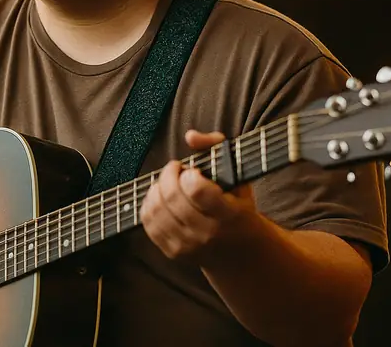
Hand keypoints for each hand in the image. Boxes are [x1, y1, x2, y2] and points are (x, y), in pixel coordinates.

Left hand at [141, 130, 257, 264]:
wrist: (241, 253)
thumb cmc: (238, 205)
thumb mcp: (238, 175)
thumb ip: (216, 146)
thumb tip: (190, 136)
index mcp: (229, 214)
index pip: (196, 189)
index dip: (188, 173)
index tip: (192, 169)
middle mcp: (208, 233)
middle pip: (171, 197)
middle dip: (168, 174)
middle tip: (176, 169)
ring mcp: (189, 246)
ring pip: (156, 209)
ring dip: (157, 188)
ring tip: (169, 183)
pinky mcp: (173, 252)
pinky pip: (149, 222)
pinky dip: (150, 203)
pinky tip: (161, 197)